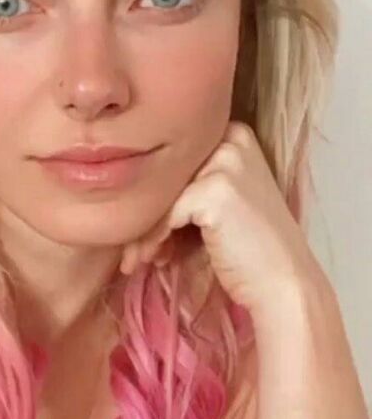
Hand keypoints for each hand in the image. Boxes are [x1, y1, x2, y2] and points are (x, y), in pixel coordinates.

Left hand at [119, 121, 322, 314]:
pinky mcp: (215, 190)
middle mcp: (231, 138)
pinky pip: (165, 214)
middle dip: (145, 212)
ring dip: (143, 229)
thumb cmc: (250, 248)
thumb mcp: (221, 201)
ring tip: (140, 257)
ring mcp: (225, 162)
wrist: (286, 284)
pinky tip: (155, 258)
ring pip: (160, 193)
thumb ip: (187, 185)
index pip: (175, 158)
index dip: (155, 193)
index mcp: (234, 133)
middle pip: (165, 172)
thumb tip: (132, 193)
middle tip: (134, 248)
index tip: (142, 226)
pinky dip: (154, 239)